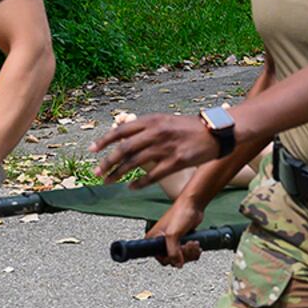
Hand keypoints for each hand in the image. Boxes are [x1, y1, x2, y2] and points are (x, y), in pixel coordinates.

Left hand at [94, 113, 217, 186]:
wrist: (215, 132)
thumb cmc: (189, 128)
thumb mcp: (165, 120)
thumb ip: (146, 127)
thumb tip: (124, 135)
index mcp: (152, 120)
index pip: (121, 130)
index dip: (104, 141)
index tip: (92, 150)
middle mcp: (156, 132)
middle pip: (124, 149)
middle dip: (108, 162)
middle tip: (97, 172)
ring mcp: (166, 147)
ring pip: (135, 163)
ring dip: (118, 174)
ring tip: (109, 181)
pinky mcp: (177, 161)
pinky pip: (153, 175)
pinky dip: (140, 182)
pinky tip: (132, 187)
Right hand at [148, 198, 203, 268]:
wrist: (193, 205)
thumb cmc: (180, 214)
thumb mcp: (172, 234)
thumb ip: (172, 252)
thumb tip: (177, 264)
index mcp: (153, 239)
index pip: (161, 259)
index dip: (172, 258)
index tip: (179, 252)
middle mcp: (161, 241)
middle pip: (173, 260)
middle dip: (184, 254)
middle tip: (188, 245)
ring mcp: (173, 242)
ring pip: (182, 258)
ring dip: (190, 252)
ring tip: (193, 243)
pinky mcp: (182, 241)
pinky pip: (188, 253)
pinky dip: (194, 251)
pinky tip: (196, 244)